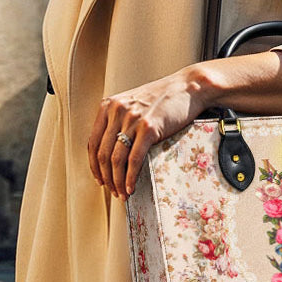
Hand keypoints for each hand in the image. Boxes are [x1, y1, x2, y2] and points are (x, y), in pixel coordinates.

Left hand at [88, 68, 204, 200]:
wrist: (189, 87)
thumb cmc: (165, 98)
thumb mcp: (134, 104)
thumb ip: (121, 120)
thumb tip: (114, 151)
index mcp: (108, 106)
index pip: (93, 142)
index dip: (94, 165)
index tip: (100, 178)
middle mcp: (116, 111)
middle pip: (102, 153)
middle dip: (105, 177)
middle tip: (112, 191)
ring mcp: (132, 119)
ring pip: (116, 159)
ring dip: (117, 181)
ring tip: (122, 193)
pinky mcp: (148, 128)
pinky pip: (134, 159)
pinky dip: (130, 177)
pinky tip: (131, 187)